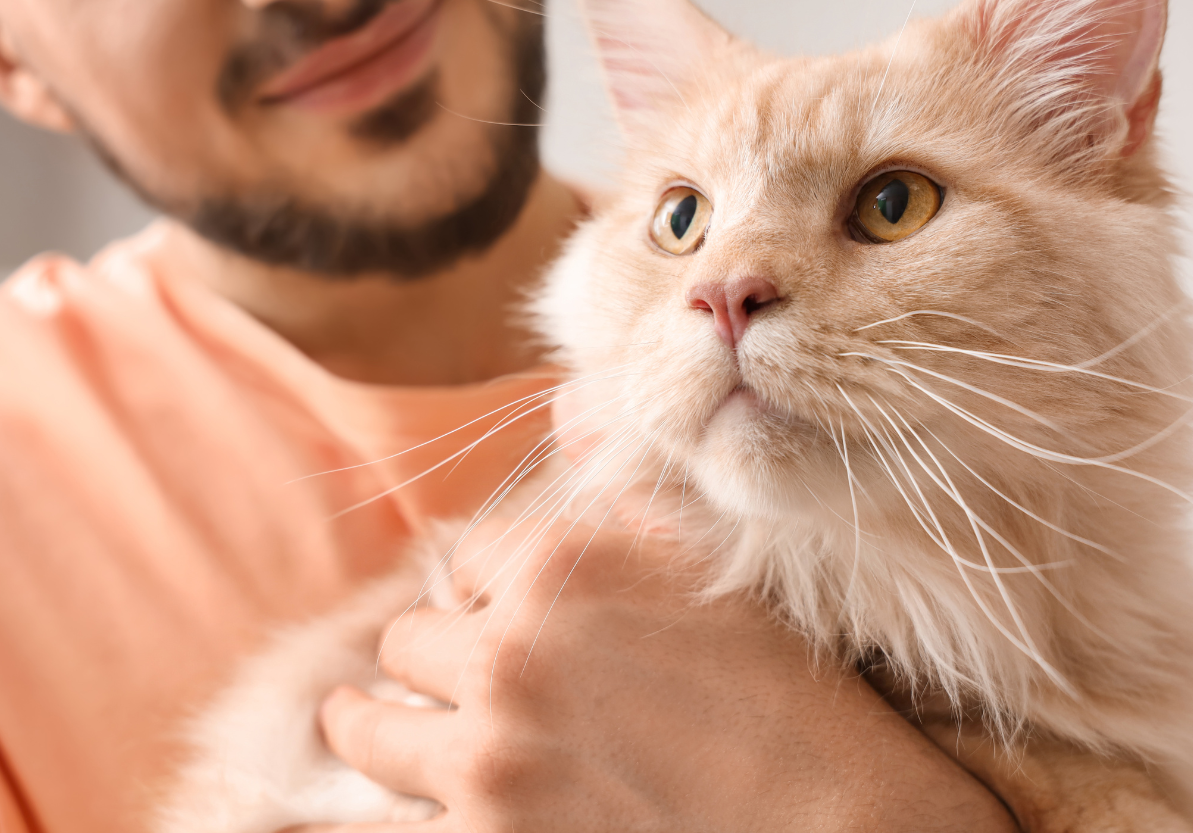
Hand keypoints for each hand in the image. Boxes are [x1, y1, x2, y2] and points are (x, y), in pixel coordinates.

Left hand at [313, 524, 1017, 832]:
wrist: (837, 832)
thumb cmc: (794, 702)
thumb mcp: (718, 568)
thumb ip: (628, 487)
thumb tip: (566, 404)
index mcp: (558, 569)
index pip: (463, 559)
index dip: (486, 589)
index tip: (503, 614)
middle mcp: (506, 658)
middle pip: (407, 640)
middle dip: (435, 658)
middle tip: (451, 678)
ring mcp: (487, 763)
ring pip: (368, 729)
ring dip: (373, 726)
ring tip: (363, 724)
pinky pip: (370, 832)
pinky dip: (364, 820)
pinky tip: (355, 814)